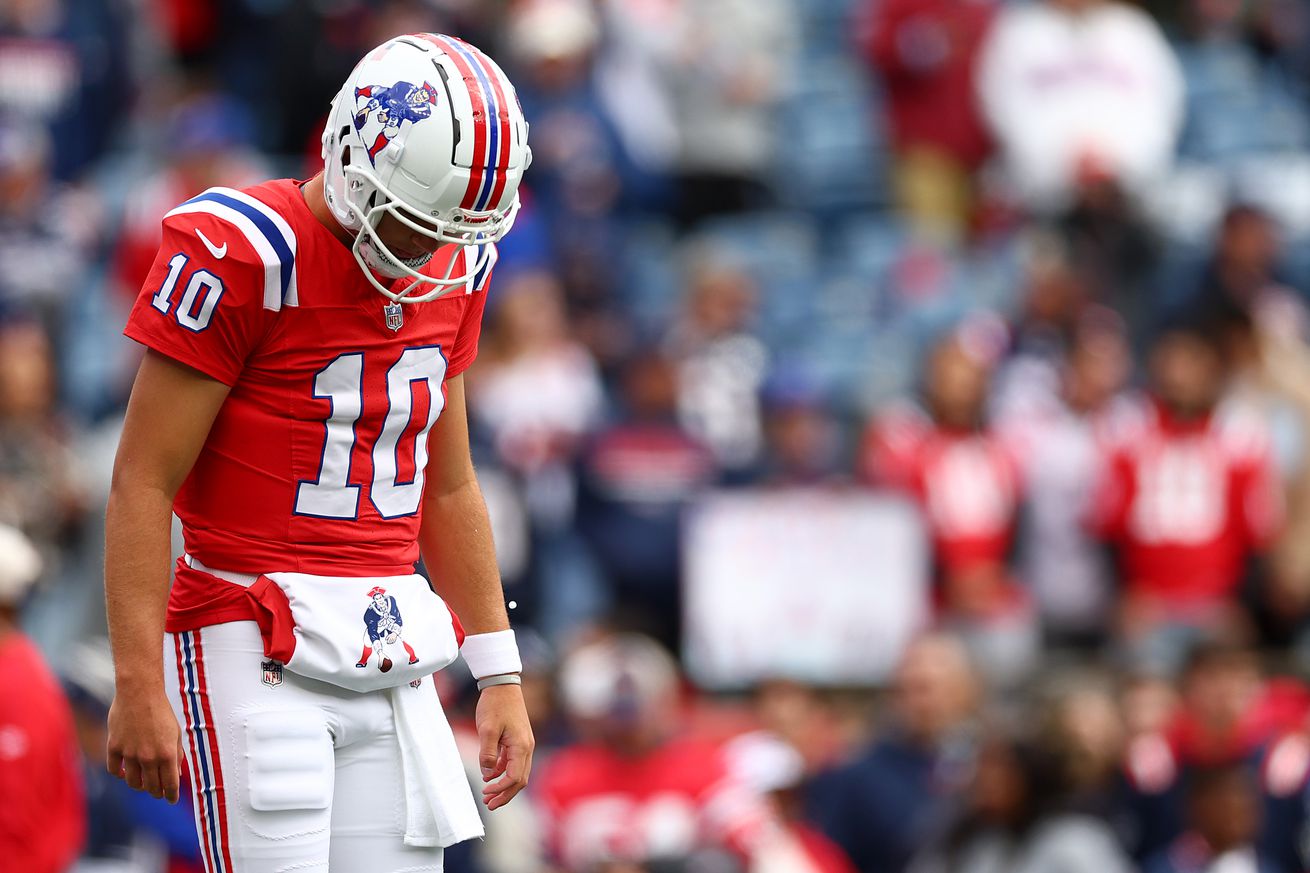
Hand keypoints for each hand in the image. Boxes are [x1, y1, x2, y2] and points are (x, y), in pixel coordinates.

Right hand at [106, 684, 183, 803]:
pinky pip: (114, 770)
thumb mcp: (175, 733)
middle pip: (151, 787)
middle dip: (156, 792)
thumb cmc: (161, 712)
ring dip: (139, 785)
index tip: (171, 800)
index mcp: (167, 754)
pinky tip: (123, 773)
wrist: (139, 693)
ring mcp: (129, 754)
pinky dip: (119, 774)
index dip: (171, 795)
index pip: (170, 784)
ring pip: (132, 782)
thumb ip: (177, 755)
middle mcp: (148, 757)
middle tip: (158, 792)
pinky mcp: (114, 747)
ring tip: (142, 783)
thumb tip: (176, 775)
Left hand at [475, 682, 533, 810]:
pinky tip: (491, 775)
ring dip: (505, 785)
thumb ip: (487, 754)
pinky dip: (504, 772)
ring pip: (518, 772)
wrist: (503, 684)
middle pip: (520, 780)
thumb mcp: (486, 729)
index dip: (501, 789)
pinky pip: (514, 762)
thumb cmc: (495, 705)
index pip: (515, 778)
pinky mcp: (519, 739)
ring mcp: (524, 743)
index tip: (486, 794)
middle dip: (505, 794)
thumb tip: (488, 774)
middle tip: (489, 804)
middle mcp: (527, 747)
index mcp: (521, 746)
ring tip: (488, 794)